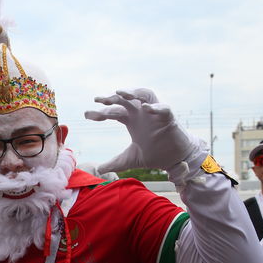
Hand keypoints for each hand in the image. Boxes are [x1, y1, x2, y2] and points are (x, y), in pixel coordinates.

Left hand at [84, 88, 202, 173]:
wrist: (174, 161)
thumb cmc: (154, 155)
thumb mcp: (130, 160)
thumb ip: (115, 163)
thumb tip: (99, 170)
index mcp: (131, 120)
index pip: (113, 111)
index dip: (100, 112)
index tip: (87, 115)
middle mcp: (141, 113)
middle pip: (125, 100)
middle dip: (111, 98)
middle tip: (98, 100)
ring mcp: (154, 114)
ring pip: (143, 96)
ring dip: (132, 92)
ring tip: (120, 92)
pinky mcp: (169, 118)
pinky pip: (163, 108)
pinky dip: (155, 107)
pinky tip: (145, 108)